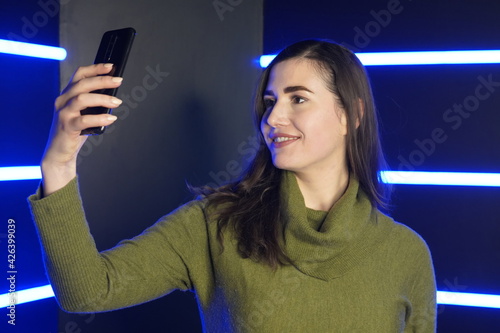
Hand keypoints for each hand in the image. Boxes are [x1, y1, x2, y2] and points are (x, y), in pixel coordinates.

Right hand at [41, 63, 122, 195]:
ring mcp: (63, 113)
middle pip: (82, 84)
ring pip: (82, 98)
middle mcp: (63, 101)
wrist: (60, 152)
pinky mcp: (67, 126)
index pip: (79, 75)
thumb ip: (93, 103)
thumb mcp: (84, 113)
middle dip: (102, 80)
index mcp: (67, 95)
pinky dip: (99, 118)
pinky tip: (110, 119)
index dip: (95, 68)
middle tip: (118, 81)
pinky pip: (84, 120)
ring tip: (117, 102)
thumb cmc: (74, 131)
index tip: (111, 67)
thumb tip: (113, 95)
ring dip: (102, 98)